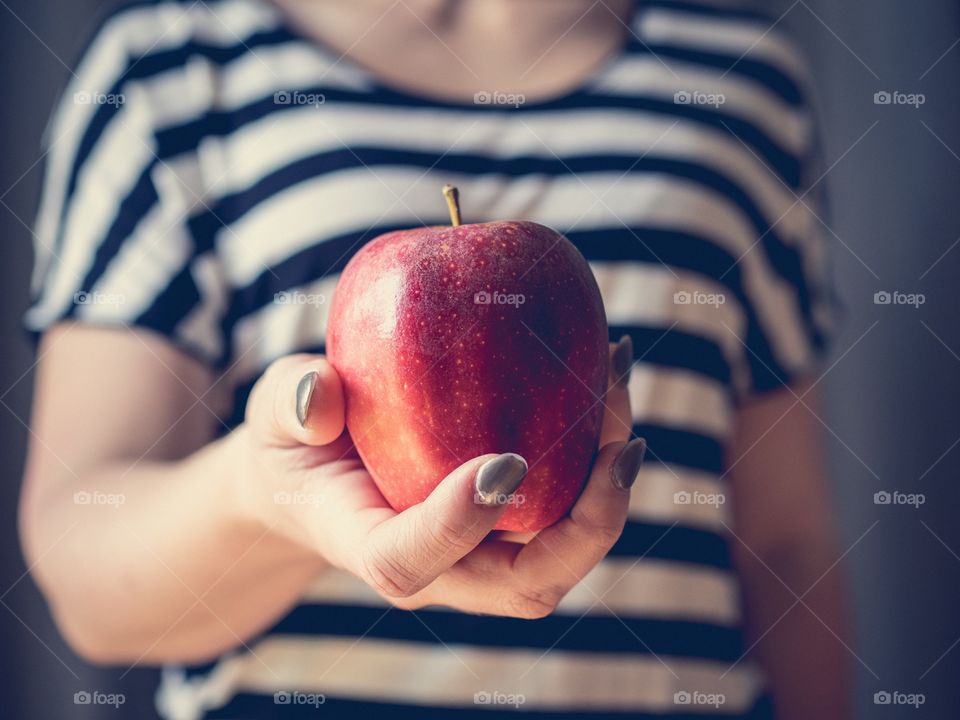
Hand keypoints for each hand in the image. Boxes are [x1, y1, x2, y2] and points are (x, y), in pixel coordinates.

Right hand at [237, 336, 643, 617]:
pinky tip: (603, 374)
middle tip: (620, 439)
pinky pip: (568, 509)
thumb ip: (288, 402)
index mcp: (367, 546)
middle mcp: (438, 567)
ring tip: (615, 383)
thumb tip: (323, 393)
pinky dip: (599, 455)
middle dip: (589, 523)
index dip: (459, 523)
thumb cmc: (295, 443)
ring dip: (609, 484)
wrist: (319, 476)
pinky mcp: (506, 525)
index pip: (411, 562)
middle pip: (526, 584)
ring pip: (565, 552)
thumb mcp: (274, 413)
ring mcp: (480, 552)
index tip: (504, 459)